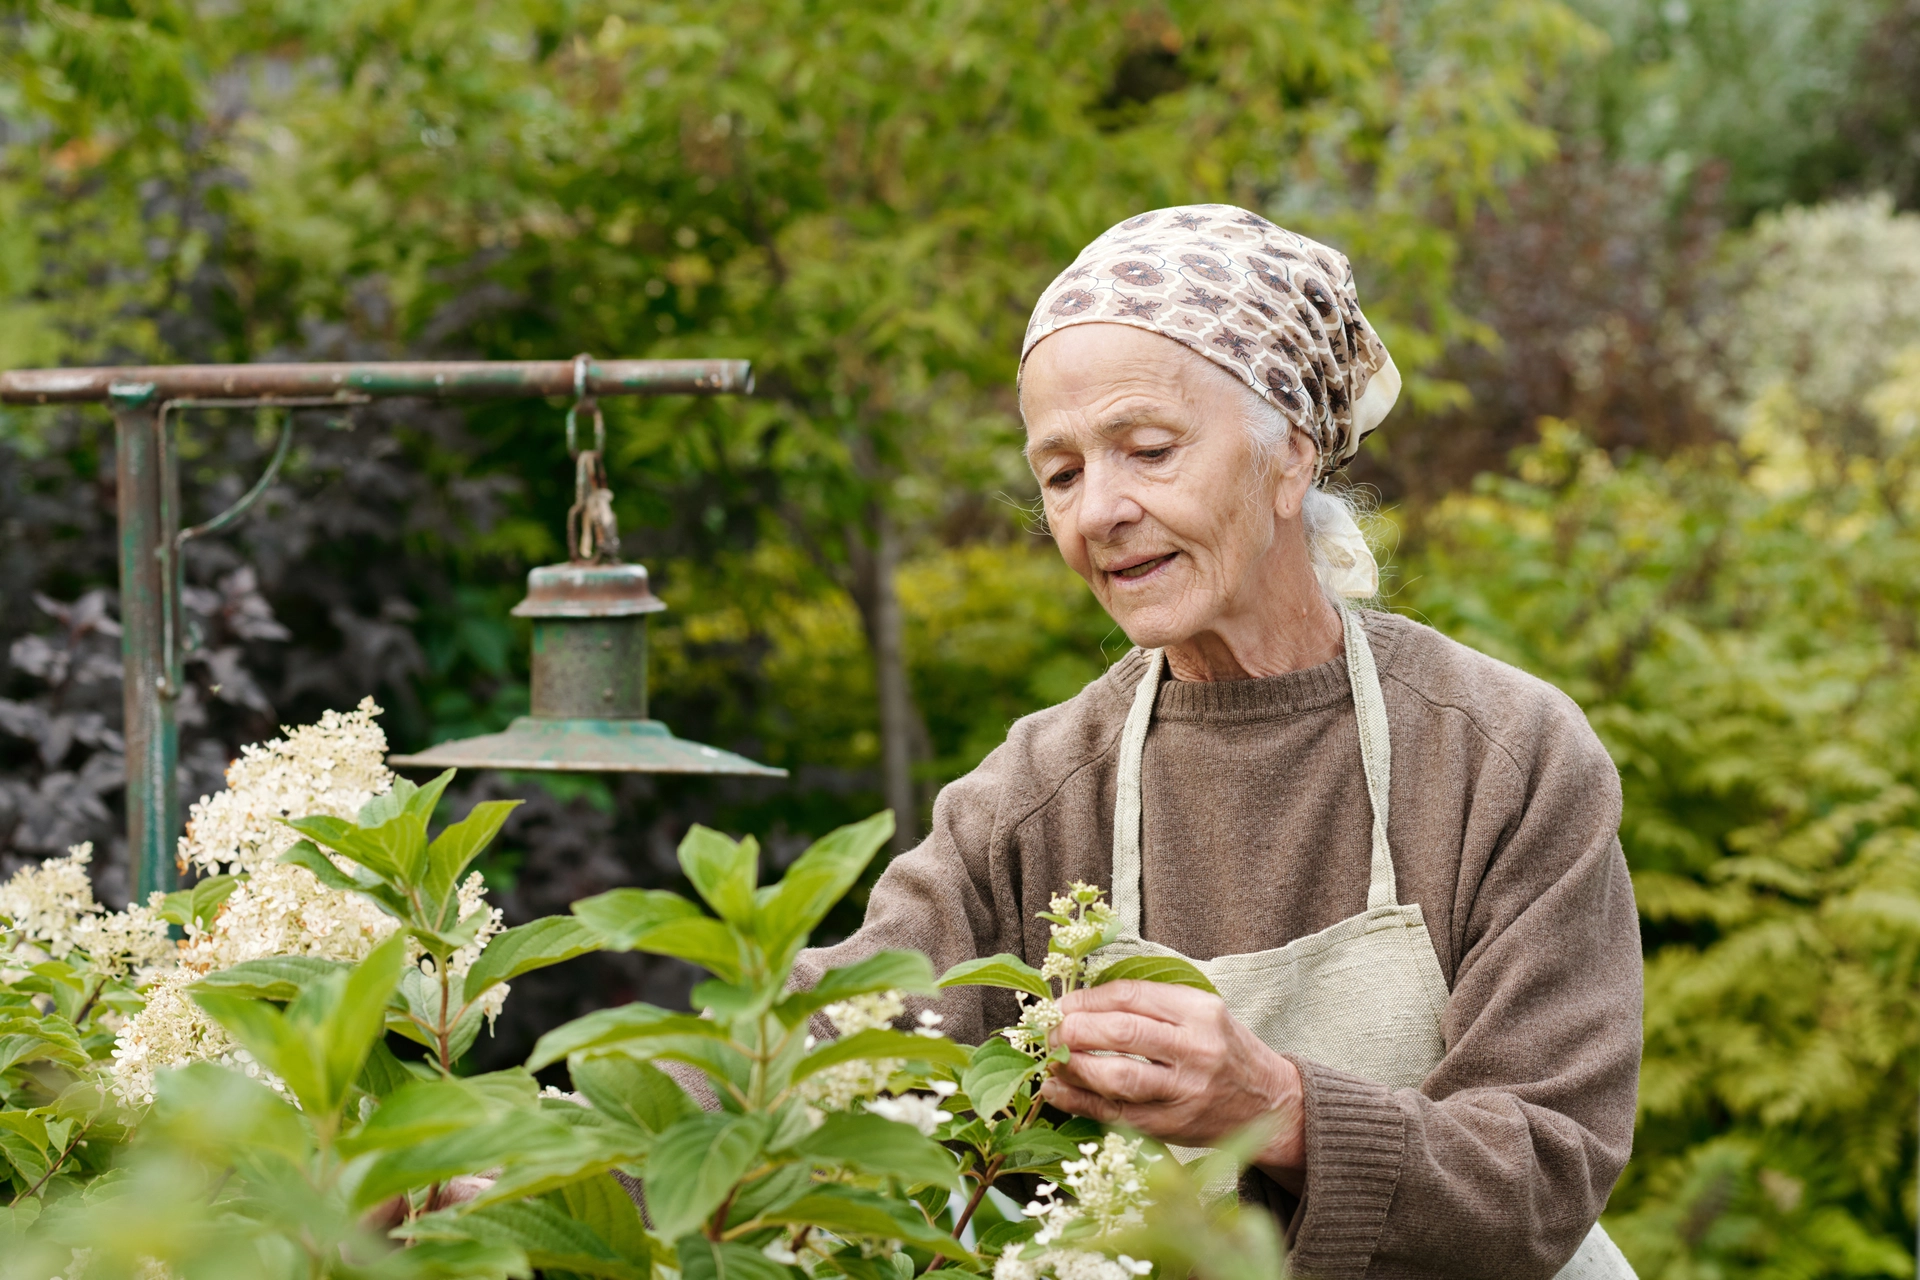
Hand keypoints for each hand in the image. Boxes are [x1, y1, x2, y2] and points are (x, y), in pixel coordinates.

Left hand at [1040, 980, 1304, 1190]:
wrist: (1269, 1103)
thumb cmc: (1223, 1049)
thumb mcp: (1200, 1013)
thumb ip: (1151, 1004)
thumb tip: (1080, 1002)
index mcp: (1200, 1011)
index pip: (1131, 996)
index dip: (1087, 998)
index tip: (1062, 1004)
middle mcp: (1196, 1049)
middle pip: (1122, 1033)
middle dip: (1075, 1029)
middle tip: (1051, 1030)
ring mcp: (1186, 1091)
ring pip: (1118, 1077)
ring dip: (1074, 1067)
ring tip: (1051, 1059)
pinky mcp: (1174, 1126)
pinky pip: (1117, 1114)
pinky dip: (1080, 1102)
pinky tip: (1057, 1091)